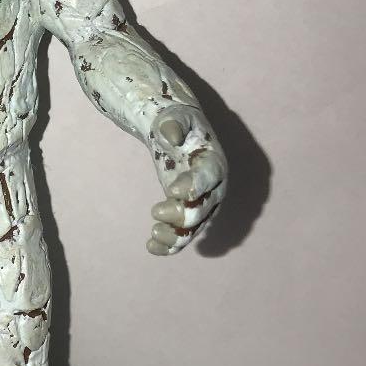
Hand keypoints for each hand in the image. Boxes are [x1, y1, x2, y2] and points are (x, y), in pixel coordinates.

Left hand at [146, 106, 226, 255]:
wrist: (177, 134)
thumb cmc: (176, 123)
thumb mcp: (174, 117)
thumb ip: (174, 124)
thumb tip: (171, 134)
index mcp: (214, 162)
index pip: (209, 176)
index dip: (195, 185)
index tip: (173, 190)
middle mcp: (214, 188)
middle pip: (203, 208)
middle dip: (182, 214)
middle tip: (156, 210)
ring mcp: (202, 204)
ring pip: (194, 228)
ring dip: (176, 236)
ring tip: (153, 234)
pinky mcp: (188, 214)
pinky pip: (183, 235)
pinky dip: (169, 245)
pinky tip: (151, 248)